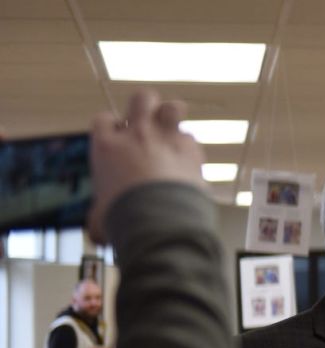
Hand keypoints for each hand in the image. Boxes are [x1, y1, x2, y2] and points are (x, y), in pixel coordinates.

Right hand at [88, 90, 205, 242]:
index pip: (103, 119)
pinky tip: (188, 160)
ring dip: (173, 115)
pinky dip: (189, 147)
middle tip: (148, 121)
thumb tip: (97, 234)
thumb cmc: (125, 219)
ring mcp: (165, 138)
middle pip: (140, 98)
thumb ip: (100, 216)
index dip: (111, 125)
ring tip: (173, 128)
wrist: (160, 219)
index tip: (116, 136)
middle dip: (145, 105)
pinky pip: (191, 138)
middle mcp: (135, 135)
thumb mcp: (101, 218)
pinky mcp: (191, 150)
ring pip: (171, 108)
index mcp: (107, 146)